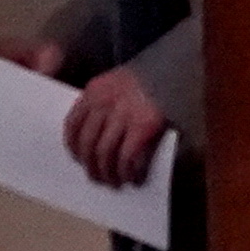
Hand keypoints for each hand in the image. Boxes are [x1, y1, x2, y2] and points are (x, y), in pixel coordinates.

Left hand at [63, 67, 168, 189]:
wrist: (176, 67)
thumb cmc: (148, 79)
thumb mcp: (117, 83)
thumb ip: (102, 103)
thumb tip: (95, 138)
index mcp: (94, 91)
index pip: (73, 123)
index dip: (73, 146)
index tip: (77, 159)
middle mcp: (104, 102)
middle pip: (88, 142)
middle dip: (91, 165)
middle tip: (97, 178)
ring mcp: (123, 114)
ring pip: (105, 152)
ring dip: (107, 173)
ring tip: (113, 182)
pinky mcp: (142, 126)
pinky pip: (127, 156)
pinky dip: (127, 171)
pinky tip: (132, 178)